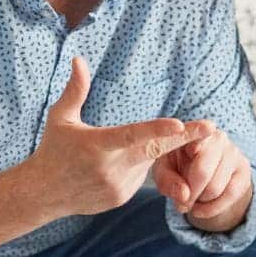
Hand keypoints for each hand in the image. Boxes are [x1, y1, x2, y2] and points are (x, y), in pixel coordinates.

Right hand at [31, 57, 212, 216]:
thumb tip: (79, 59)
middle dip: (185, 138)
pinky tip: (109, 167)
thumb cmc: (52, 150)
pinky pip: (140, 176)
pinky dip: (134, 165)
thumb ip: (75, 90)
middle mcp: (111, 167)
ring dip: (143, 151)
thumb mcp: (60, 118)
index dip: (157, 130)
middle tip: (212, 127)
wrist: (43, 194)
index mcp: (98, 145)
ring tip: (108, 153)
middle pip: (155, 150)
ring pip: (147, 162)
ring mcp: (119, 186)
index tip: (179, 124)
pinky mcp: (122, 197)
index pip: (133, 135)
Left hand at [152, 125, 253, 228]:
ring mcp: (233, 152)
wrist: (200, 174)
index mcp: (194, 131)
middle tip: (180, 205)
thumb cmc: (176, 167)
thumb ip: (167, 181)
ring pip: (215, 188)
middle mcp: (217, 137)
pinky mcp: (244, 170)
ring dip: (199, 201)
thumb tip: (184, 195)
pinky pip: (230, 195)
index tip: (192, 149)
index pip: (196, 136)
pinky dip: (212, 208)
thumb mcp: (164, 172)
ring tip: (191, 201)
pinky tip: (200, 209)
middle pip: (202, 172)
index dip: (196, 143)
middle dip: (189, 194)